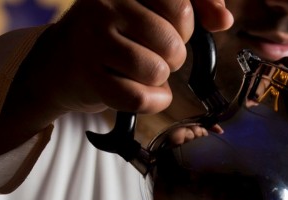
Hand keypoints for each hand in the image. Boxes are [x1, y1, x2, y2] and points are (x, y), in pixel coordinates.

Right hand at [39, 0, 232, 115]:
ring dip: (161, 80)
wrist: (62, 61)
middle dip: (174, 56)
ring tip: (146, 73)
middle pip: (172, 41)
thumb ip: (194, 7)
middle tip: (154, 54)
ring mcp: (93, 38)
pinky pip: (140, 97)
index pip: (181, 4)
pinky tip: (147, 95)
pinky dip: (152, 102)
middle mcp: (105, 3)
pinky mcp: (88, 75)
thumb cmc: (118, 33)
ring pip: (157, 70)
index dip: (188, 25)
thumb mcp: (151, 9)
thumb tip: (224, 19)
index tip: (177, 30)